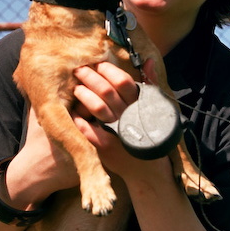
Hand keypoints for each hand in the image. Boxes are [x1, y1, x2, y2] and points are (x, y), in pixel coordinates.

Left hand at [72, 60, 170, 177]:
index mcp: (140, 106)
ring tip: (77, 89)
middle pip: (106, 91)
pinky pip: (86, 128)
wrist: (146, 169)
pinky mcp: (104, 146)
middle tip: (79, 71)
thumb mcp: (155, 109)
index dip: (108, 70)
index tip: (98, 64)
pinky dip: (78, 118)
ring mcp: (116, 132)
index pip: (123, 81)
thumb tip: (147, 61)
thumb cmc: (149, 135)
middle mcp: (128, 117)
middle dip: (90, 77)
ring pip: (96, 107)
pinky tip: (73, 113)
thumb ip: (150, 84)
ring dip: (83, 94)